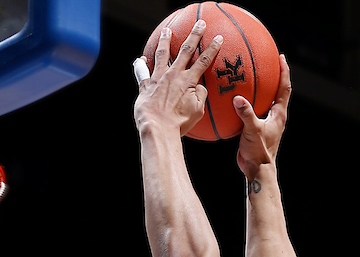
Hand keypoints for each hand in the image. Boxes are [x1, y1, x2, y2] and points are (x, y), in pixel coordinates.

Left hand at [134, 22, 223, 137]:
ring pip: (162, 54)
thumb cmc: (178, 124)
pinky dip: (141, 65)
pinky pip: (142, 73)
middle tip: (199, 23)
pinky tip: (140, 59)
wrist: (158, 130)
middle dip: (194, 35)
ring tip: (167, 30)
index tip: (218, 38)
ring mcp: (158, 78)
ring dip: (166, 40)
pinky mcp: (146, 86)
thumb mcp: (197, 111)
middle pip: (186, 50)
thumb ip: (201, 95)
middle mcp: (173, 75)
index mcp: (188, 81)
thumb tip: (200, 87)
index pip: (203, 61)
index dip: (212, 48)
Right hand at [234, 54, 290, 178]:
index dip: (284, 71)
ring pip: (267, 101)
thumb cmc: (258, 152)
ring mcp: (268, 124)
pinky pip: (254, 112)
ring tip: (254, 77)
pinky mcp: (258, 130)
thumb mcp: (252, 131)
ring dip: (263, 90)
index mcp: (278, 114)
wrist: (257, 170)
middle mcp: (275, 117)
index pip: (284, 88)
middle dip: (275, 76)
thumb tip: (237, 99)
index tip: (281, 57)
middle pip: (278, 91)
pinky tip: (237, 101)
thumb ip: (246, 114)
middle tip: (269, 62)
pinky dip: (248, 104)